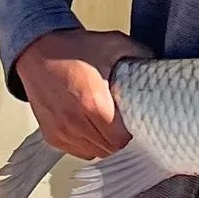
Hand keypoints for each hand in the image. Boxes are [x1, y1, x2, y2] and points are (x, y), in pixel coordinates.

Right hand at [13, 28, 151, 161]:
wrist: (37, 52)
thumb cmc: (75, 49)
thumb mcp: (114, 44)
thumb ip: (141, 54)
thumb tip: (161, 65)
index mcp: (93, 103)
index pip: (122, 142)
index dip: (134, 137)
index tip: (140, 126)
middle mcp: (75, 122)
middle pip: (110, 150)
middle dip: (122, 141)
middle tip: (128, 125)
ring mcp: (62, 131)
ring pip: (95, 153)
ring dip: (106, 143)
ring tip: (111, 125)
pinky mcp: (52, 136)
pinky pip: (79, 151)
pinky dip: (90, 144)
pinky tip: (93, 127)